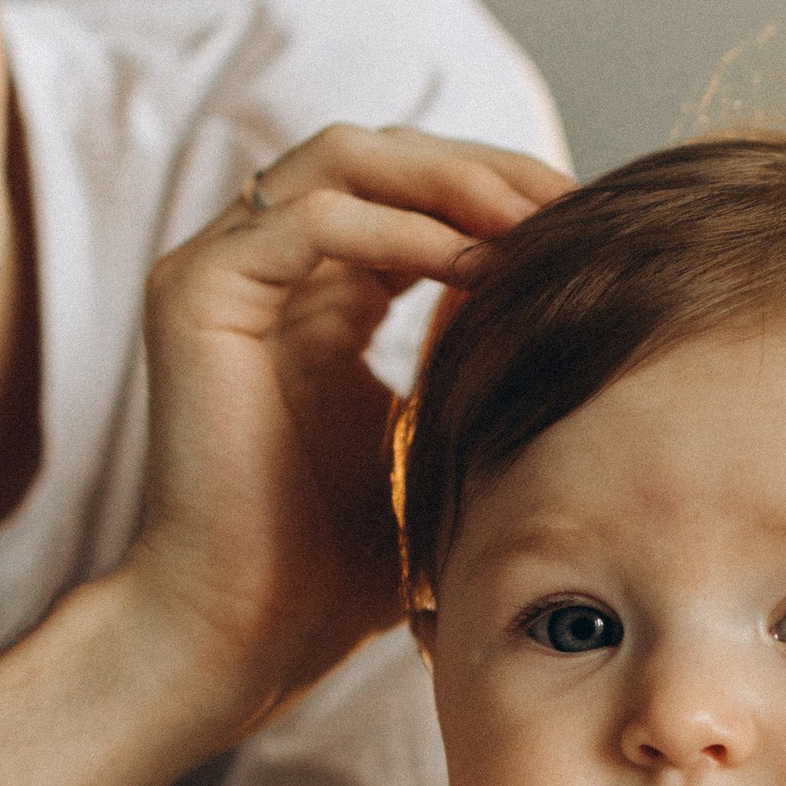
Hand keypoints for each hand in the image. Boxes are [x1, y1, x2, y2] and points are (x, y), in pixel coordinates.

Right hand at [119, 125, 567, 726]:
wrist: (246, 633)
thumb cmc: (342, 565)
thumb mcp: (439, 436)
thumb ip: (477, 354)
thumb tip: (573, 286)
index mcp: (321, 294)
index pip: (413, 191)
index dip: (502, 191)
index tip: (590, 225)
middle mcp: (264, 266)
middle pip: (384, 153)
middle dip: (486, 170)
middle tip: (570, 207)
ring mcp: (222, 271)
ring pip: (343, 158)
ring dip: (448, 180)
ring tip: (528, 224)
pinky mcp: (194, 292)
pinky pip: (309, 221)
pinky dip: (397, 230)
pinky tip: (471, 267)